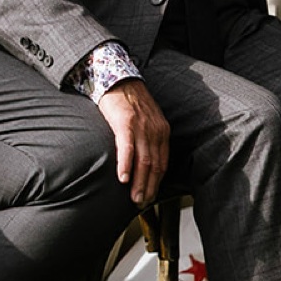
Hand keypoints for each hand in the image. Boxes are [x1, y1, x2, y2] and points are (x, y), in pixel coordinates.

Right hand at [95, 79, 169, 206]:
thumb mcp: (145, 119)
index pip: (163, 163)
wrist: (116, 77)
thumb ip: (148, 137)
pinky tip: (122, 178)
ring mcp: (141, 127)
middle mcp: (155, 130)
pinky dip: (125, 166)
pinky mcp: (125, 123)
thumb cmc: (128, 100)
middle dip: (149, 188)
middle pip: (154, 166)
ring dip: (139, 183)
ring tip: (134, 198)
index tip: (151, 196)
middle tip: (142, 203)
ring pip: (143, 161)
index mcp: (162, 131)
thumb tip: (144, 160)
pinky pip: (127, 149)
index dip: (157, 182)